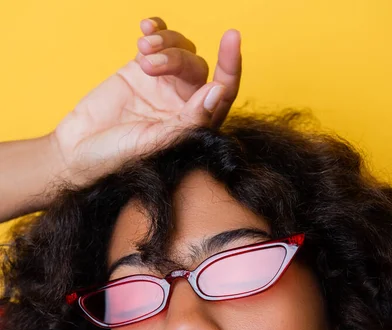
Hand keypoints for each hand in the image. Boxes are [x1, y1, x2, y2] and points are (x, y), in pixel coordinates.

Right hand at [52, 17, 241, 184]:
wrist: (79, 150)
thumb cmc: (118, 158)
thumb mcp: (156, 142)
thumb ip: (188, 120)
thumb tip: (217, 91)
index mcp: (194, 125)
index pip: (223, 93)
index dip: (231, 67)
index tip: (231, 38)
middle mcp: (183, 104)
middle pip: (197, 67)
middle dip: (176, 58)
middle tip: (148, 64)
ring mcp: (163, 85)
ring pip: (180, 50)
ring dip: (165, 43)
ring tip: (142, 49)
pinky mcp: (141, 70)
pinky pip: (158, 42)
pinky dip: (156, 30)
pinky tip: (146, 28)